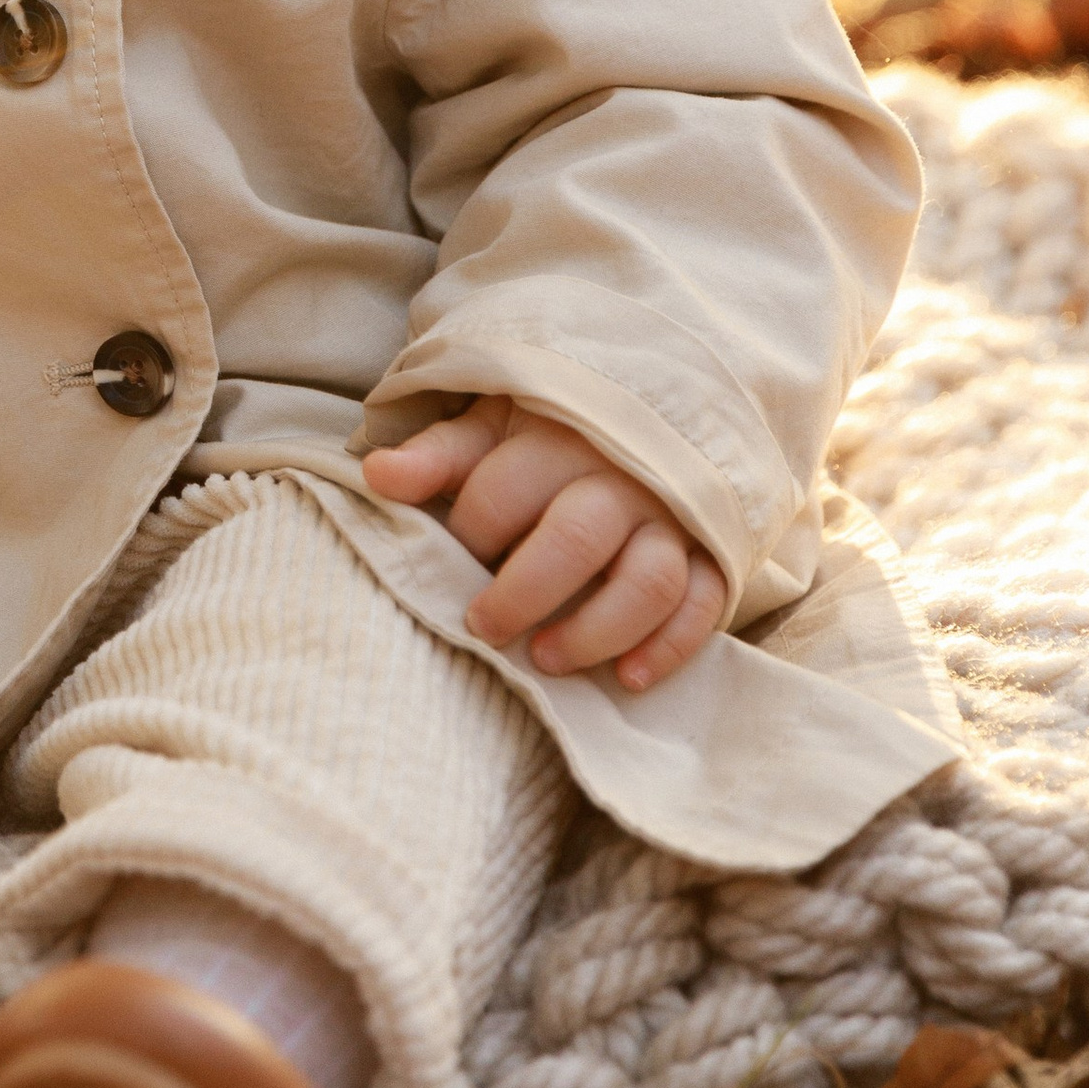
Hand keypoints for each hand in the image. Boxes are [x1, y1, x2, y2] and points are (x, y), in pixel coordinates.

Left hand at [360, 401, 726, 691]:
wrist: (649, 408)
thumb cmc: (548, 431)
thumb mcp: (491, 426)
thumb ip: (438, 454)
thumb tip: (375, 476)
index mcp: (555, 436)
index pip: (503, 492)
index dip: (470, 535)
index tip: (450, 562)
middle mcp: (619, 476)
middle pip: (576, 539)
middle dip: (523, 593)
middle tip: (484, 629)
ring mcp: (671, 515)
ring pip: (648, 580)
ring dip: (597, 629)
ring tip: (548, 660)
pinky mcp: (713, 551)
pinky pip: (703, 604)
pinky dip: (669, 646)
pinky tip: (628, 679)